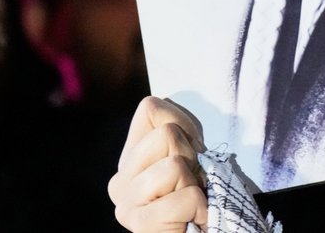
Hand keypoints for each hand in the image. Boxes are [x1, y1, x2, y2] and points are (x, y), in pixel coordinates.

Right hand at [109, 96, 209, 231]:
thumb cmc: (204, 200)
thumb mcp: (195, 155)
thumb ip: (178, 129)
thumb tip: (154, 103)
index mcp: (130, 158)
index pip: (151, 108)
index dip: (186, 127)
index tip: (194, 156)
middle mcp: (120, 180)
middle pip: (166, 133)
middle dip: (193, 156)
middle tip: (195, 183)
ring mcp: (126, 205)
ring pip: (175, 165)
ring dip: (196, 184)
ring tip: (193, 203)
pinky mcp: (141, 226)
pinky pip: (186, 197)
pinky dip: (200, 207)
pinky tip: (193, 220)